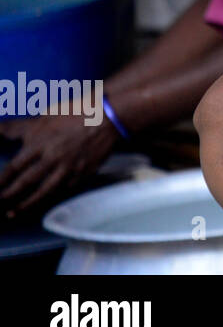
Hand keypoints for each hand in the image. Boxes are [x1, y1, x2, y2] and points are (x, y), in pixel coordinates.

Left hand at [0, 113, 118, 218]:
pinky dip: (52, 195)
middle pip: (26, 182)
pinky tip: (44, 200)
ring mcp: (69, 167)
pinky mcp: (83, 173)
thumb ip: (19, 128)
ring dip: (26, 204)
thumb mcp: (44, 116)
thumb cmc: (75, 113)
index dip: (2, 180)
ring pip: (44, 191)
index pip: (15, 167)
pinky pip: (65, 188)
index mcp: (41, 142)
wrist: (109, 117)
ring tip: (13, 213)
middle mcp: (53, 158)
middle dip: (8, 195)